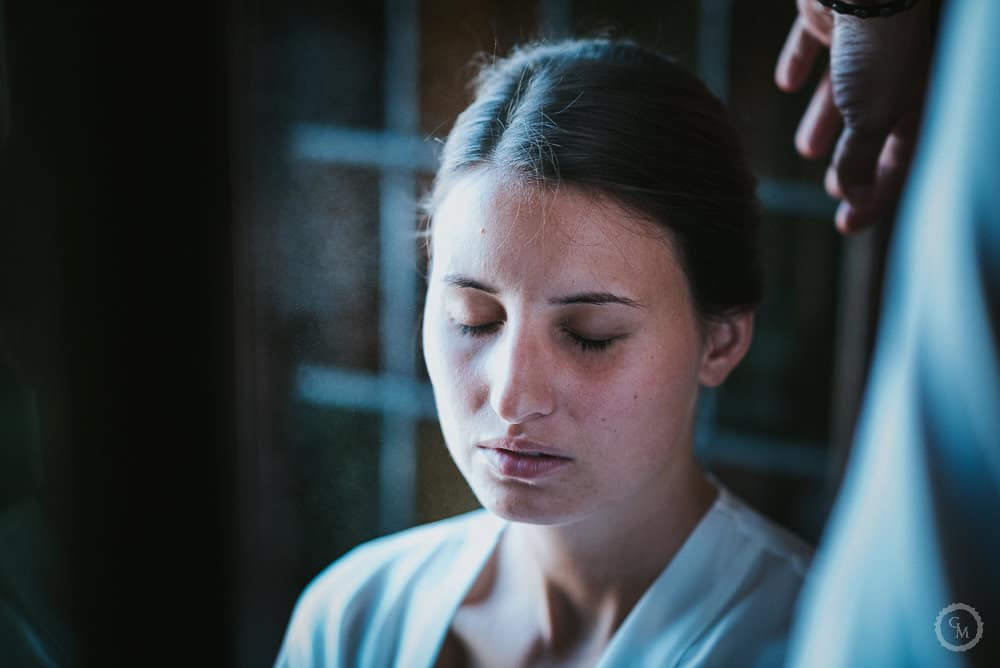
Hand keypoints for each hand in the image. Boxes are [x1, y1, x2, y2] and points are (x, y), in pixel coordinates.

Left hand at [775, 0, 933, 232]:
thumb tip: (854, 197)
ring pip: (841, 91)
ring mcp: (860, 41)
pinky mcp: (828, 14)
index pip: (897, 157)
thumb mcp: (872, 112)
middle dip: (852, 161)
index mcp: (912, 96)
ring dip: (824, 121)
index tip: (848, 225)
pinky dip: (799, 65)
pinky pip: (812, 45)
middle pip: (871, 125)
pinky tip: (784, 83)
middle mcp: (890, 69)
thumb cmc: (878, 41)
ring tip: (807, 149)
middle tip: (833, 190)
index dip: (874, 194)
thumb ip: (861, 156)